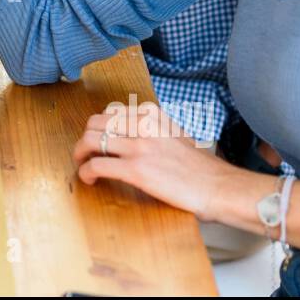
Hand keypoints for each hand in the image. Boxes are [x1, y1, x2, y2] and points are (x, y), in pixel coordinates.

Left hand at [71, 103, 236, 220]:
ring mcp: (139, 146)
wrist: (219, 187)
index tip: (98, 140)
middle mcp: (144, 125)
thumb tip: (131, 135)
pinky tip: (89, 179)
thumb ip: (153, 130)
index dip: (100, 128)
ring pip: (91, 140)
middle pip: (95, 122)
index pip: (111, 112)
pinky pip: (97, 165)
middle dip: (85, 138)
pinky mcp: (136, 169)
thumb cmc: (202, 168)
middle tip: (85, 153)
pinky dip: (86, 172)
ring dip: (80, 153)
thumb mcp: (176, 135)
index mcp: (153, 115)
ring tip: (82, 165)